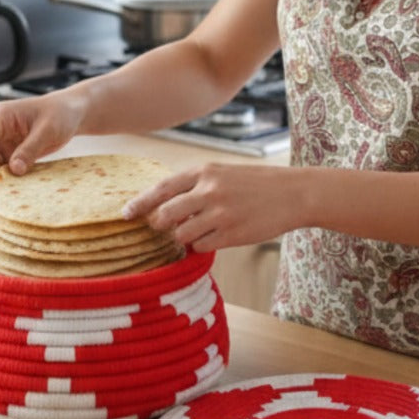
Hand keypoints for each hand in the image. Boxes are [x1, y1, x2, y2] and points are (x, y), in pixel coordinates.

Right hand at [0, 90, 82, 180]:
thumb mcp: (47, 130)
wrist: (69, 113)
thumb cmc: (59, 114)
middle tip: (3, 187)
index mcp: (0, 116)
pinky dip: (4, 177)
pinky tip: (16, 185)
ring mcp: (0, 141)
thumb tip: (14, 170)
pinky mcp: (8, 152)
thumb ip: (30, 149)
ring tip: (10, 188)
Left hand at [122, 162, 303, 251]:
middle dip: (158, 225)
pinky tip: (215, 237)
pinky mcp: (232, 234)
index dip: (140, 203)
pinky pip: (201, 246)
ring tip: (197, 230)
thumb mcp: (223, 174)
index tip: (125, 213)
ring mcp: (220, 214)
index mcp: (205, 171)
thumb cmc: (256, 183)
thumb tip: (164, 206)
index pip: (161, 188)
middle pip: (164, 215)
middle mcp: (209, 191)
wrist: (293, 193)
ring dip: (182, 237)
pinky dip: (201, 245)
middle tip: (162, 228)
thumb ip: (195, 185)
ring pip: (180, 234)